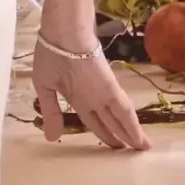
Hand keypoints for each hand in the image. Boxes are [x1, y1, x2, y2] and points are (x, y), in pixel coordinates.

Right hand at [33, 33, 149, 151]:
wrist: (62, 32)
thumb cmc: (51, 53)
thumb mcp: (44, 86)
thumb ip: (51, 112)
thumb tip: (51, 138)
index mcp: (77, 97)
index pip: (94, 121)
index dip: (104, 134)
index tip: (113, 145)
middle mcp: (93, 98)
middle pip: (110, 122)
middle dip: (120, 137)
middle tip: (131, 151)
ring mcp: (103, 94)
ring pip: (120, 121)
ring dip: (130, 136)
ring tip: (140, 148)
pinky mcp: (111, 89)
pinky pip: (124, 112)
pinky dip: (133, 127)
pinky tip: (140, 140)